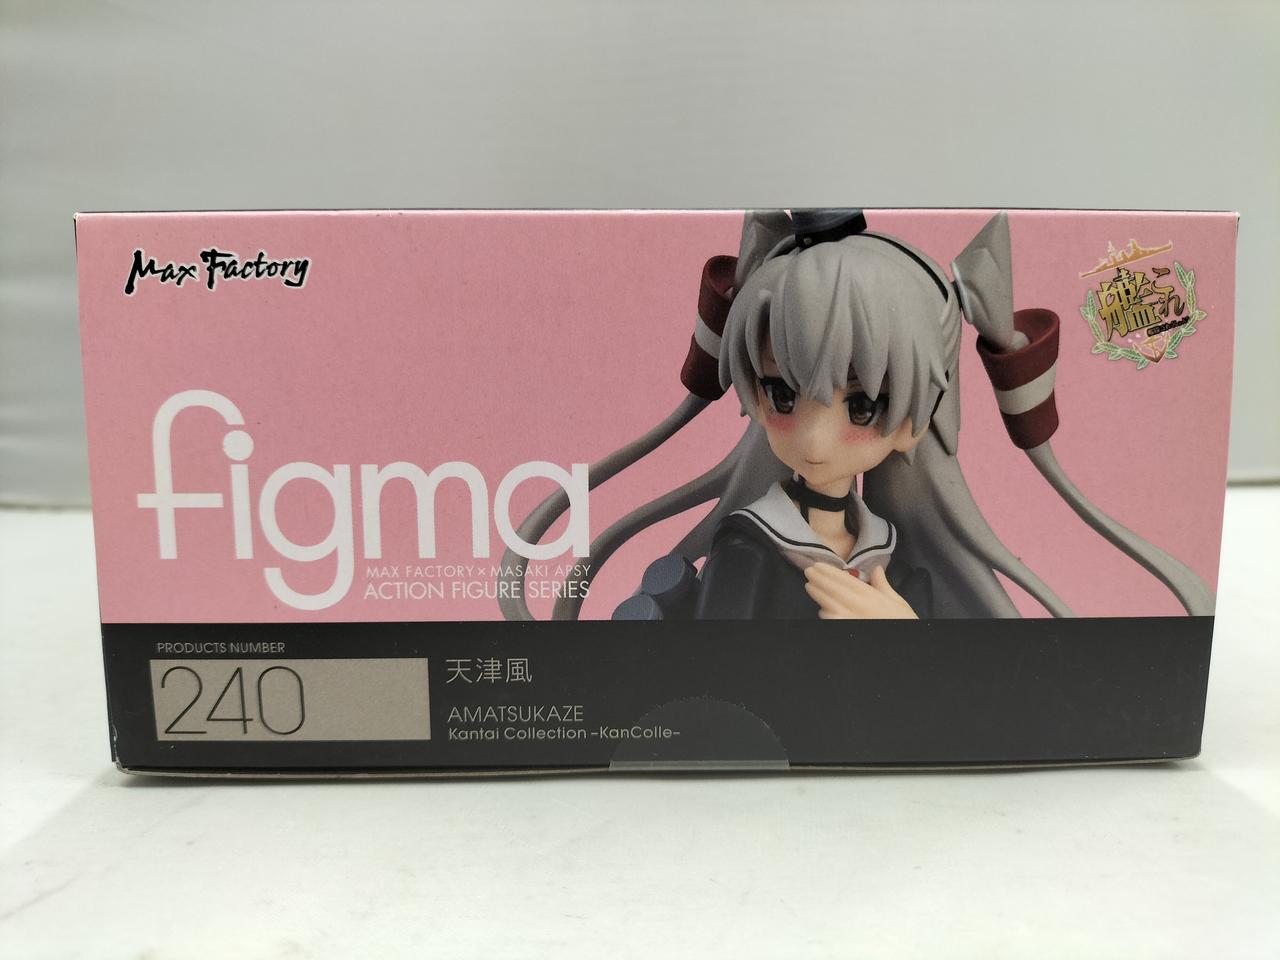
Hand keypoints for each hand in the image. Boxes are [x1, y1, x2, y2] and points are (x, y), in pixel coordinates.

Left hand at [803, 563, 917, 619]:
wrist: (901, 647)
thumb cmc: (901, 622)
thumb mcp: (898, 602)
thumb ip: (883, 584)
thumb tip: (876, 568)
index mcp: (870, 596)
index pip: (844, 580)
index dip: (829, 572)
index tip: (818, 566)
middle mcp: (857, 606)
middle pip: (832, 590)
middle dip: (819, 579)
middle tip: (809, 572)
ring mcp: (849, 619)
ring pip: (827, 604)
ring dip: (817, 594)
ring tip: (810, 586)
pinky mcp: (845, 630)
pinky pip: (829, 620)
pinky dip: (824, 613)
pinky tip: (821, 608)